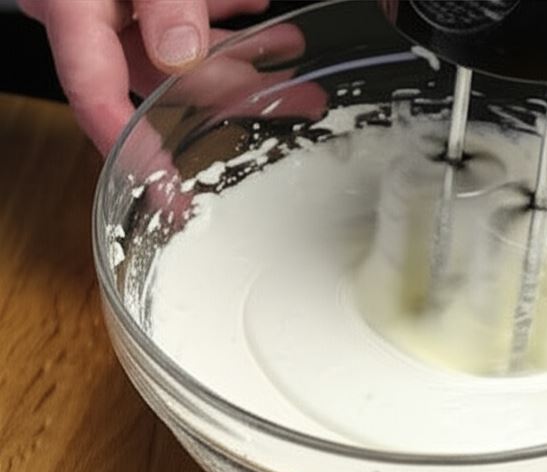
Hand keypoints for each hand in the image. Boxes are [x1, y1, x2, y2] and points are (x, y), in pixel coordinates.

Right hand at [19, 0, 269, 154]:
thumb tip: (182, 52)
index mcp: (72, 11)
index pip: (97, 99)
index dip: (135, 151)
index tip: (169, 194)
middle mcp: (90, 13)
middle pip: (162, 75)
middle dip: (230, 93)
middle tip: (291, 107)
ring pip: (180, 42)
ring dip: (237, 50)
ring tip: (288, 59)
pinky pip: (180, 4)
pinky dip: (221, 9)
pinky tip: (256, 9)